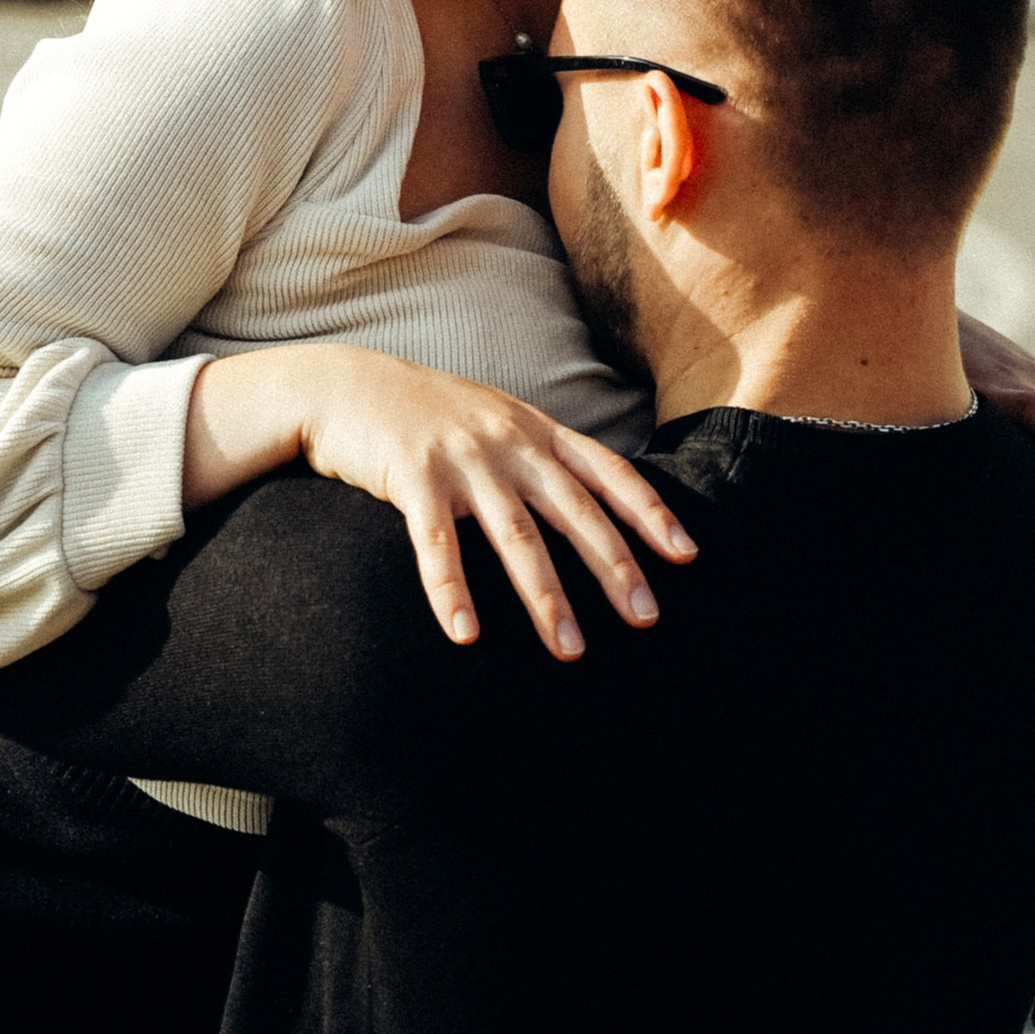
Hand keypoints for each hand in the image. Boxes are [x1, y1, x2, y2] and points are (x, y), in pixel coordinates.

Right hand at [186, 341, 696, 657]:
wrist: (348, 383)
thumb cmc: (428, 413)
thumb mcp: (496, 419)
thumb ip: (539, 453)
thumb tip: (592, 502)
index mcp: (534, 429)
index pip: (608, 470)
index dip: (649, 512)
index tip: (686, 554)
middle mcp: (508, 441)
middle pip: (573, 510)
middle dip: (613, 566)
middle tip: (646, 617)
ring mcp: (461, 457)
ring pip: (516, 535)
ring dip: (546, 597)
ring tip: (570, 649)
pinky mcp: (411, 475)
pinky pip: (436, 545)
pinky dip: (452, 592)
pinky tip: (465, 636)